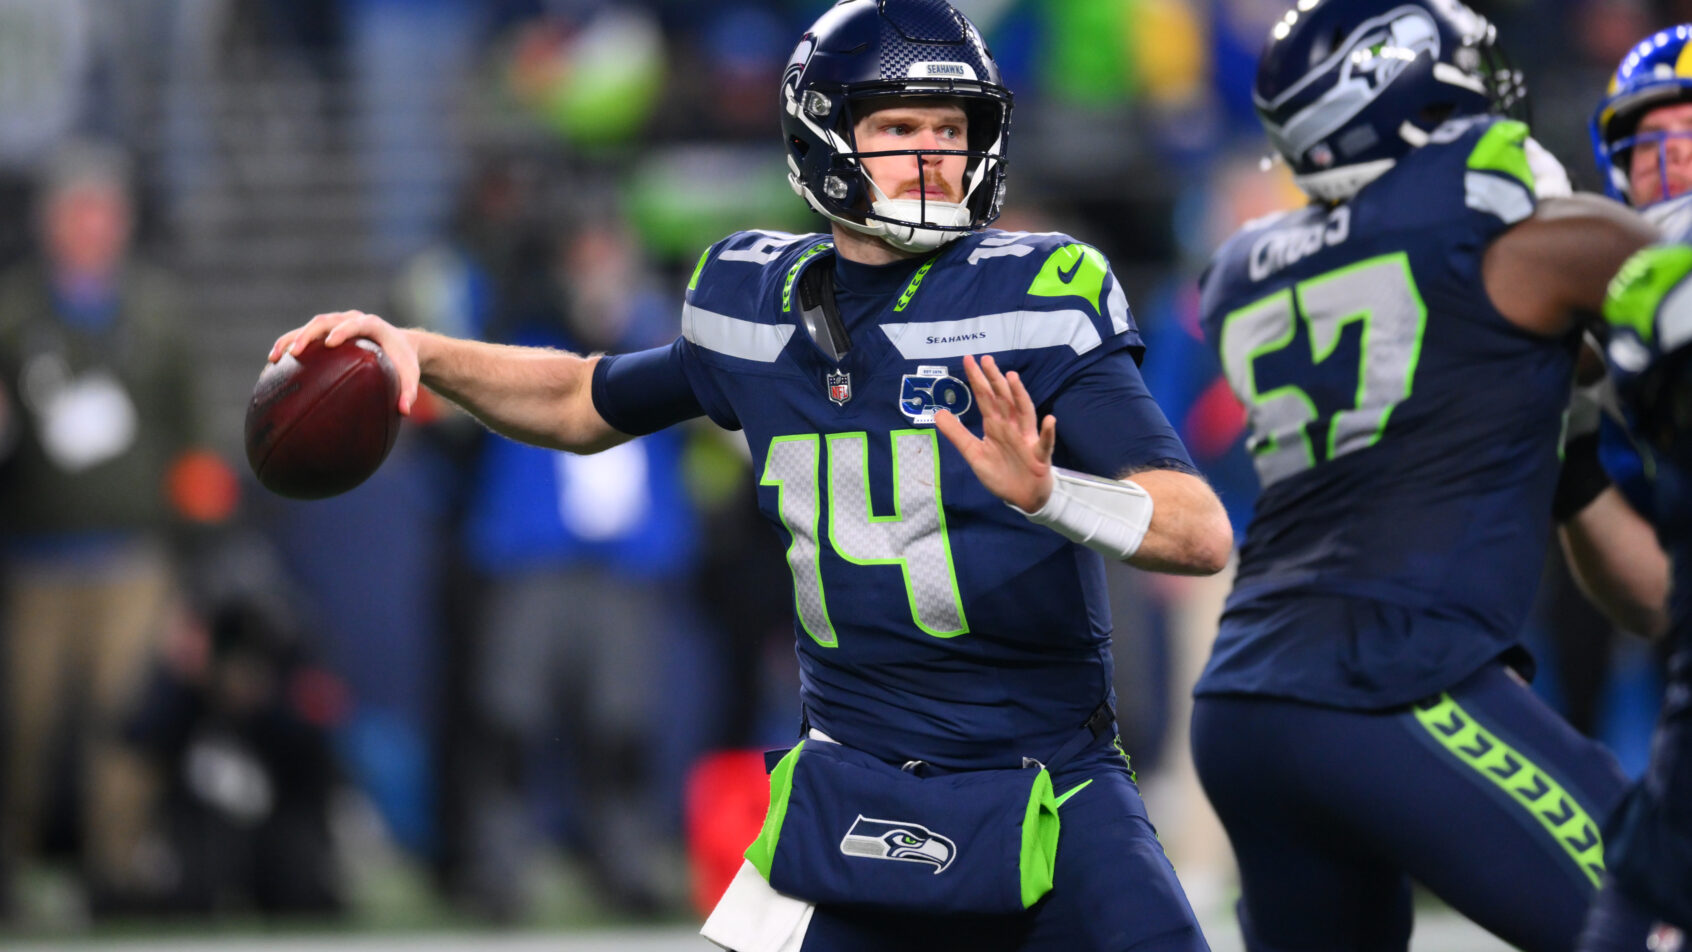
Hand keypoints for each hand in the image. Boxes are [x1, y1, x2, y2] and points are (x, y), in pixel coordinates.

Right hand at [269, 310, 421, 415]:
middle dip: (308, 335)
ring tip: (273, 358)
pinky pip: (305, 336)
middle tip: (294, 353)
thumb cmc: (403, 361)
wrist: (399, 344)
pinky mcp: (327, 331)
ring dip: (291, 339)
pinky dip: (289, 346)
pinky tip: (273, 364)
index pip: (355, 324)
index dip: (343, 331)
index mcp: (372, 325)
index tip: (331, 343)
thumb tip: (405, 411)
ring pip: (310, 327)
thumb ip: (409, 392)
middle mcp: (351, 319)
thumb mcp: (410, 375)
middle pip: (325, 321)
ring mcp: (337, 323)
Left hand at [933, 354, 1055, 512]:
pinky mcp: (1039, 456)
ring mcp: (1027, 439)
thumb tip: (937, 413)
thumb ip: (958, 434)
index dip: (977, 380)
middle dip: (995, 380)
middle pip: (1003, 399)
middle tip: (987, 359)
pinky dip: (1048, 432)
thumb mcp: (974, 454)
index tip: (969, 359)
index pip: (985, 398)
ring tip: (1012, 378)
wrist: (1023, 497)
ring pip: (1024, 413)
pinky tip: (1049, 420)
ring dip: (1020, 396)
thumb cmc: (1001, 473)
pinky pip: (1045, 443)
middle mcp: (1011, 426)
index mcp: (995, 425)